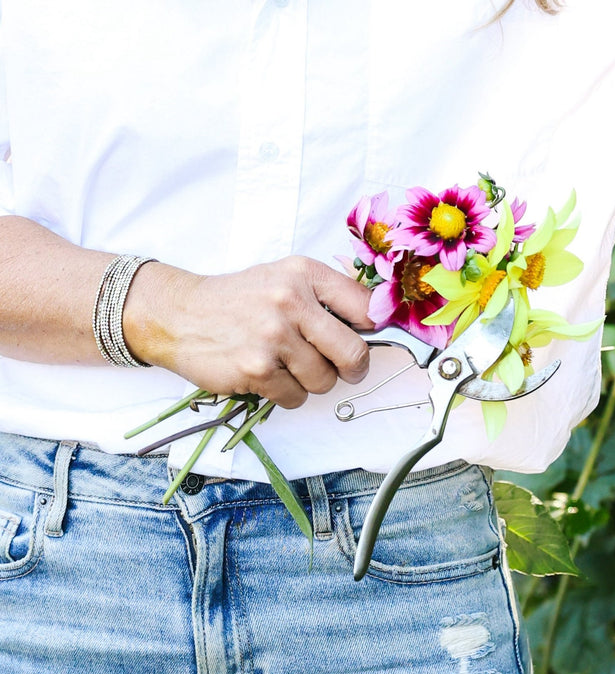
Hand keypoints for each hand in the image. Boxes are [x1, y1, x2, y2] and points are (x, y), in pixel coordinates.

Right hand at [124, 256, 372, 407]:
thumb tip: (373, 322)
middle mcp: (291, 300)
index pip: (364, 306)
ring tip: (287, 365)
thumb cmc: (238, 300)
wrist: (181, 314)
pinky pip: (296, 398)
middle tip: (343, 370)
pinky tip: (268, 376)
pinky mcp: (256, 368)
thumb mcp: (282, 278)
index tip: (366, 338)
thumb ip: (324, 295)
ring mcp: (273, 336)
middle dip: (352, 369)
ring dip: (310, 382)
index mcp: (304, 274)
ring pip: (324, 381)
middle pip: (353, 353)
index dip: (373, 329)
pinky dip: (286, 394)